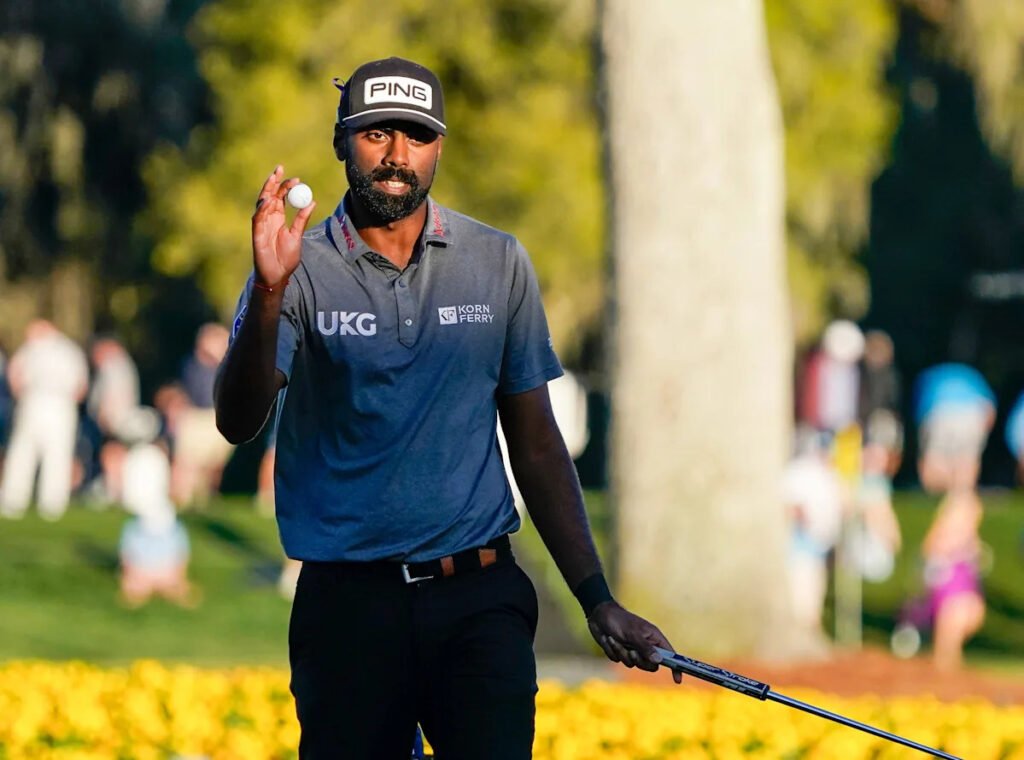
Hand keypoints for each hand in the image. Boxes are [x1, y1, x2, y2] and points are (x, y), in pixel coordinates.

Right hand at [252, 165, 316, 287]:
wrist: (278, 275)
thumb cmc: (286, 258)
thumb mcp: (297, 236)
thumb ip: (302, 219)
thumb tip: (312, 202)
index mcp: (278, 218)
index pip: (280, 197)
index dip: (285, 186)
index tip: (296, 179)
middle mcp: (268, 219)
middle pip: (269, 195)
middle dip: (273, 181)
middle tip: (281, 169)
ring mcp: (261, 225)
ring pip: (262, 203)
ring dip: (268, 191)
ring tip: (275, 179)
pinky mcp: (256, 233)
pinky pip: (258, 218)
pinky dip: (262, 209)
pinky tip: (269, 201)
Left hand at [588, 601, 682, 683]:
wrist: (598, 615)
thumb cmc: (618, 620)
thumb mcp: (632, 633)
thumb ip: (645, 647)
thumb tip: (659, 661)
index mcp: (654, 637)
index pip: (670, 655)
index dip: (675, 667)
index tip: (677, 680)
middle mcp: (645, 645)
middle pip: (650, 665)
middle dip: (639, 660)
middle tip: (631, 651)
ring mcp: (633, 649)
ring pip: (632, 664)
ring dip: (621, 653)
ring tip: (614, 639)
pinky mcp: (620, 652)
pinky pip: (618, 660)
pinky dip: (613, 651)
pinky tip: (608, 639)